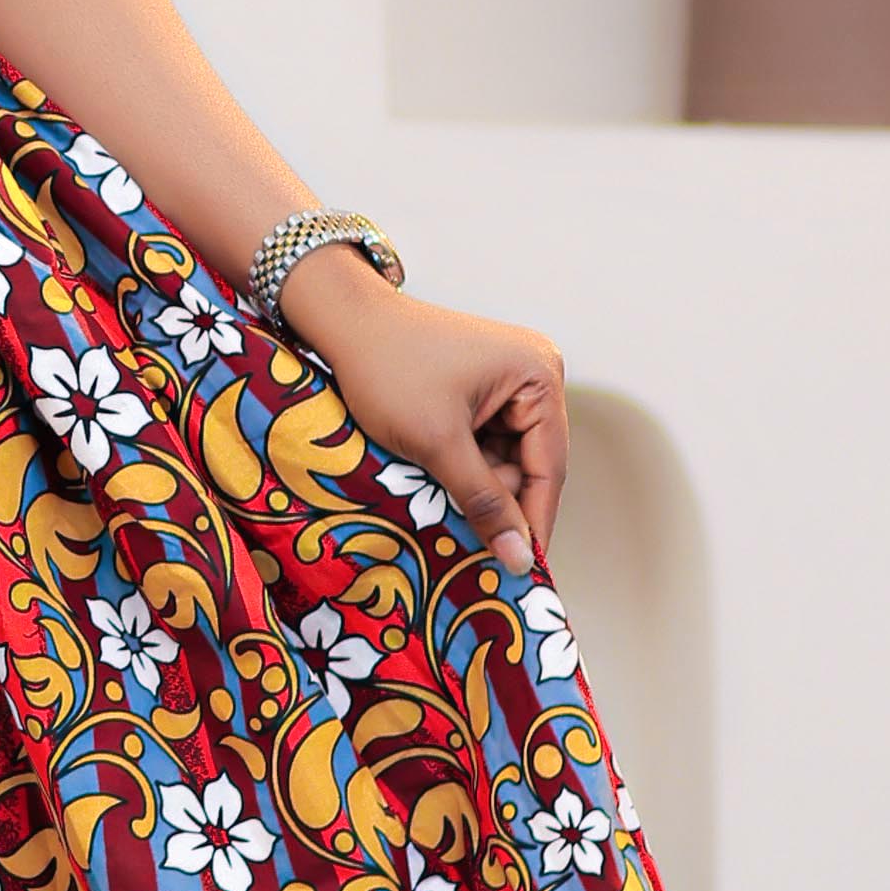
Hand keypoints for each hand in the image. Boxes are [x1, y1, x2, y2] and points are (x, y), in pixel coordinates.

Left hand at [275, 257, 564, 573]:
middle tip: (467, 538)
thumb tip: (519, 558)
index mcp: (539, 376)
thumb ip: (482, 502)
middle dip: (496, 500)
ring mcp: (506, 382)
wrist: (340, 321)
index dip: (534, 521)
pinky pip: (482, 444)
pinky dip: (460, 467)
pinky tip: (432, 477)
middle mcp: (533, 375)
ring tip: (436, 497)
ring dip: (473, 485)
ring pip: (502, 460)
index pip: (549, 467)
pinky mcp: (479, 391)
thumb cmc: (388, 368)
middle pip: (528, 465)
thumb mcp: (437, 442)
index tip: (522, 569)